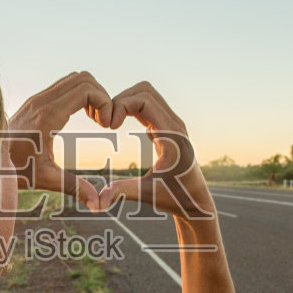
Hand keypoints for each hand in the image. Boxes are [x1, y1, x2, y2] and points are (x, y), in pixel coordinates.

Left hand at [4, 71, 113, 210]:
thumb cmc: (14, 169)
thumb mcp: (45, 179)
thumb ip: (73, 187)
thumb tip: (98, 204)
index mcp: (47, 115)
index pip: (86, 90)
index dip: (104, 103)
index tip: (107, 125)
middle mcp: (42, 101)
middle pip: (84, 79)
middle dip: (101, 96)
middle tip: (104, 122)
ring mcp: (38, 98)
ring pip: (75, 78)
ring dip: (91, 94)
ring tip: (96, 119)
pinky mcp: (36, 101)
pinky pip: (65, 85)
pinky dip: (80, 94)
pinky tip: (83, 117)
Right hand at [95, 82, 213, 218]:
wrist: (195, 201)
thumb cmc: (174, 198)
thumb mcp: (147, 194)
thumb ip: (123, 192)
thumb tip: (97, 202)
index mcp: (172, 135)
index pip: (144, 100)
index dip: (121, 105)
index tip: (108, 126)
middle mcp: (174, 124)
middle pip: (145, 90)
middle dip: (121, 99)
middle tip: (106, 121)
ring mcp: (171, 124)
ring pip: (146, 95)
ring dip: (125, 102)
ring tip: (110, 122)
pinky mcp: (166, 128)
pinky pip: (147, 106)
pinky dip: (130, 108)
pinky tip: (118, 125)